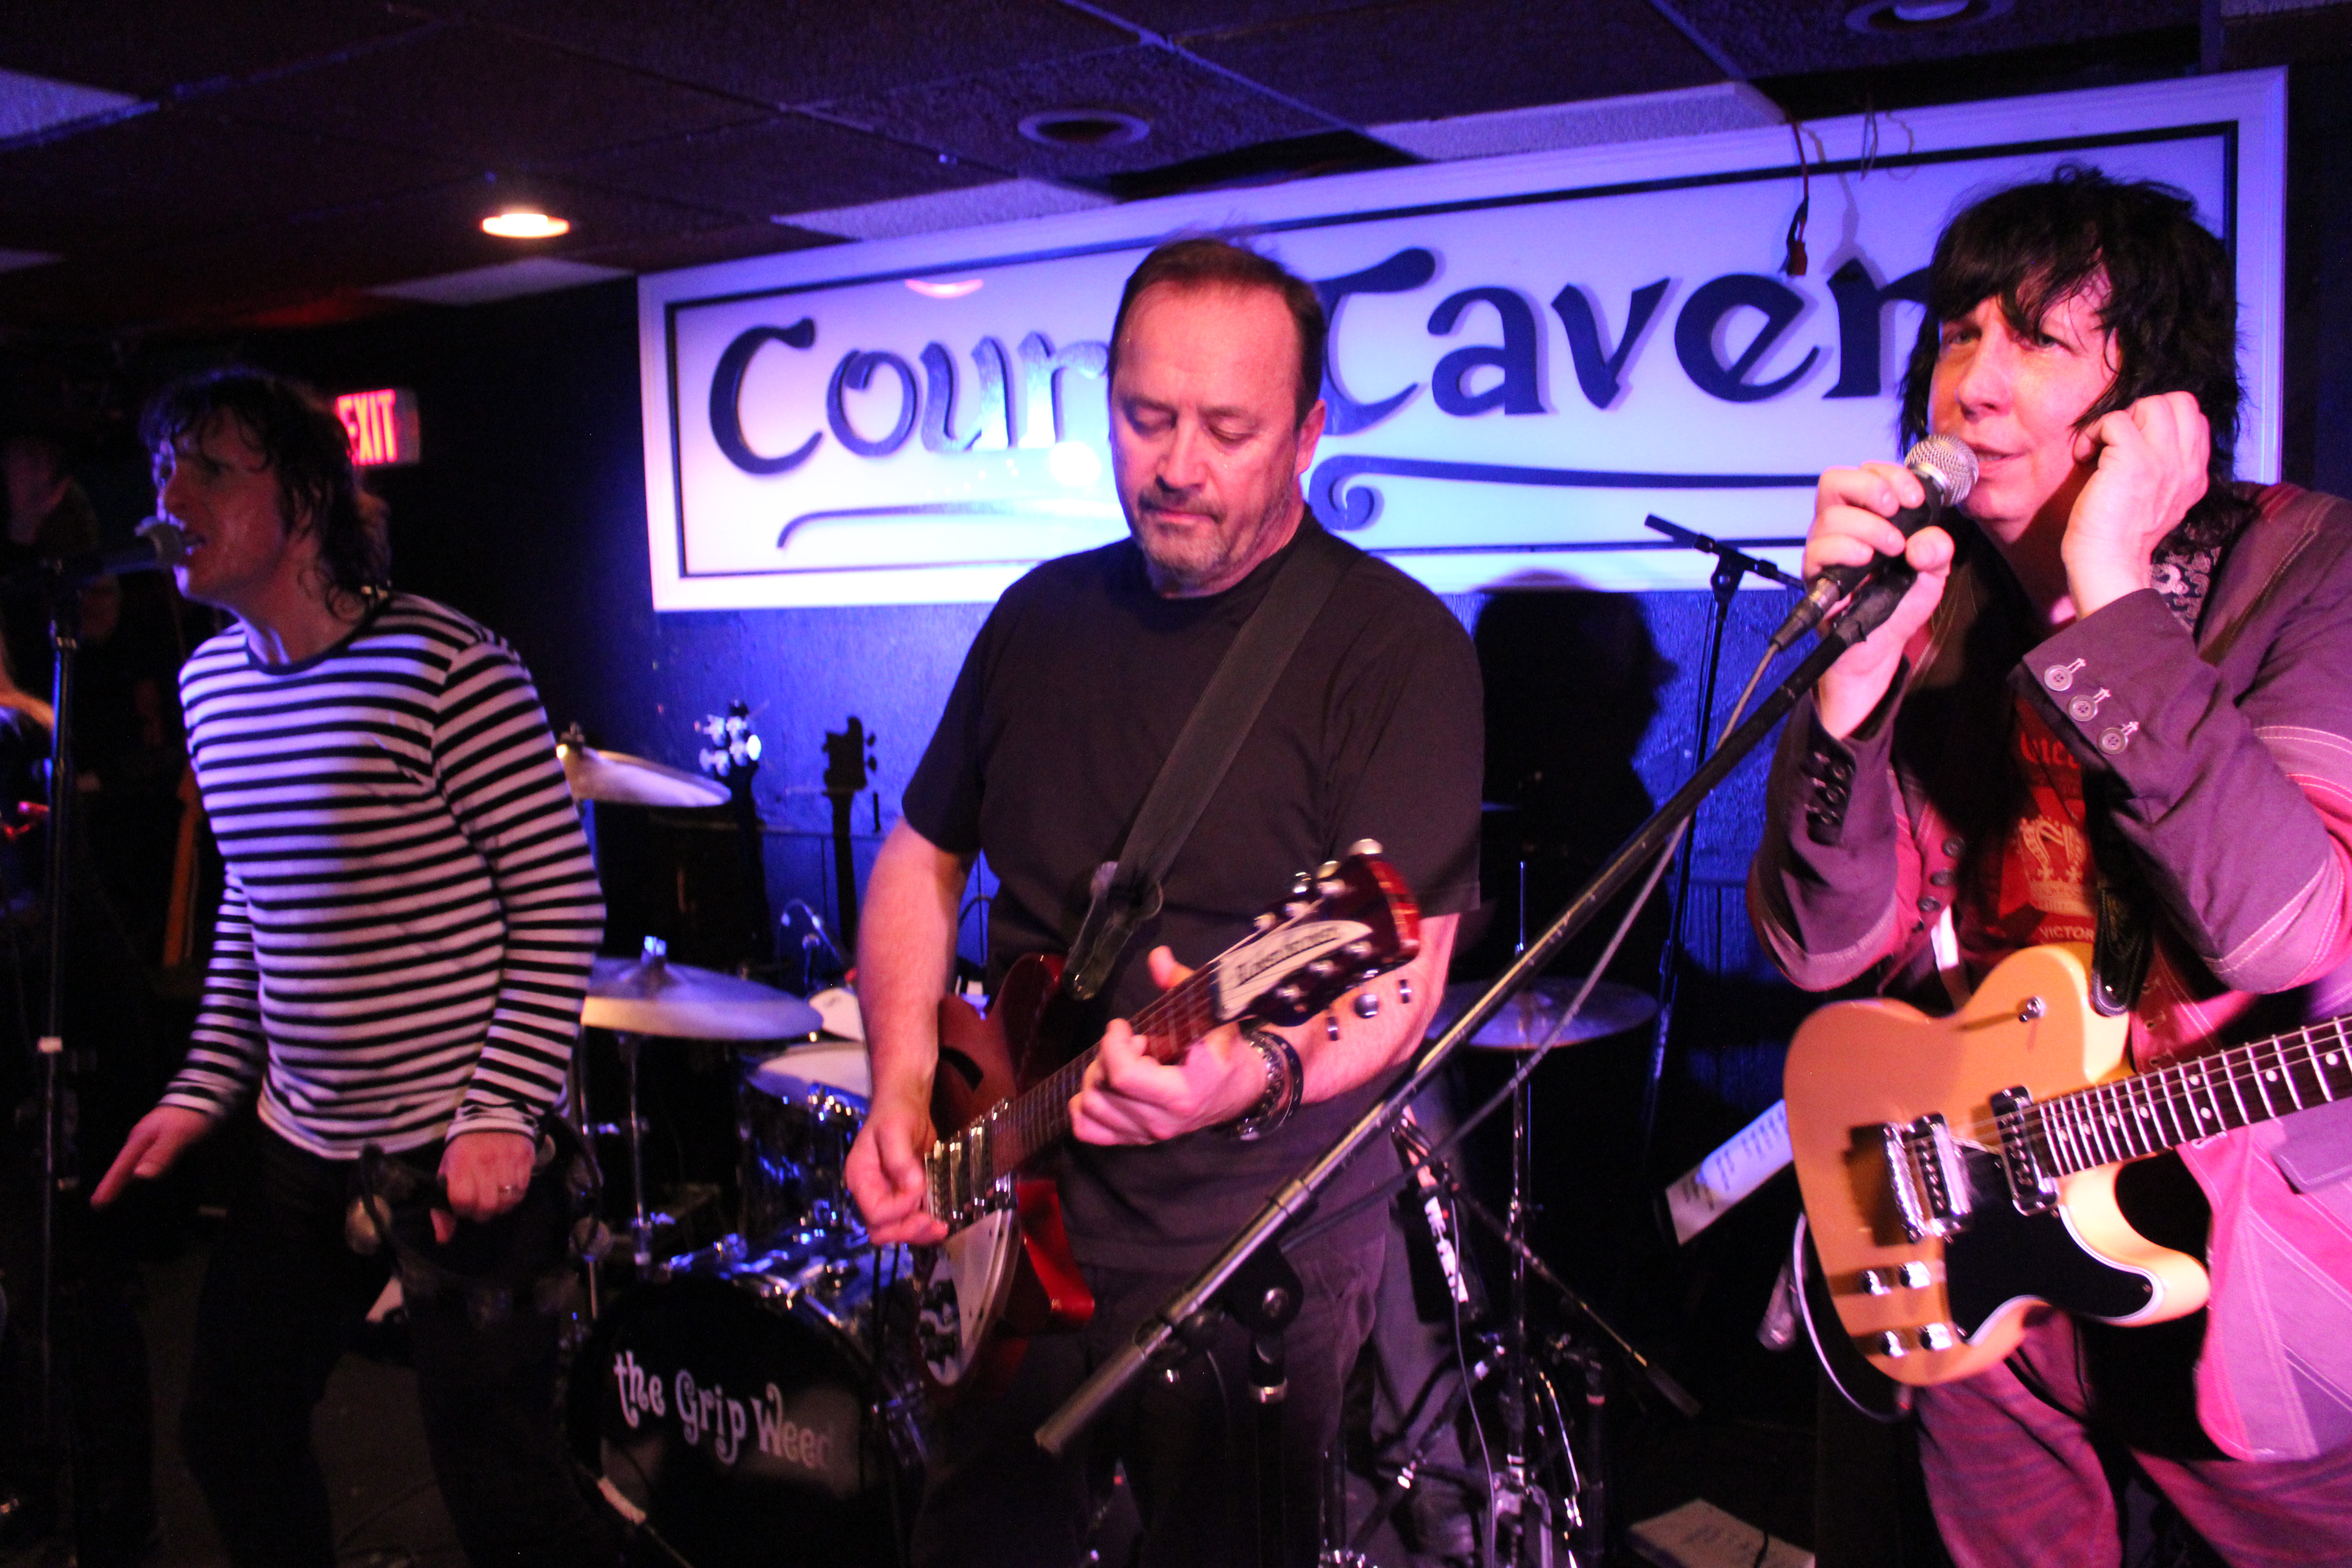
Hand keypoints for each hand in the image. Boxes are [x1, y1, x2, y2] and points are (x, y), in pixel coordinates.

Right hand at [92, 1105, 211, 1206]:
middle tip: (100, 1204)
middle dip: (112, 1185)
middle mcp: (142, 1140)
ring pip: (134, 1163)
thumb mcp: (176, 1135)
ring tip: (117, 1196)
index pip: (121, 1167)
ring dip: (126, 1180)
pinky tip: (142, 1178)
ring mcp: (152, 1139)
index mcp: (140, 1139)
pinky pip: (148, 1160)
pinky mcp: (163, 1140)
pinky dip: (141, 1172)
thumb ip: (159, 1154)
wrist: (204, 1094)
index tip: (97, 1204)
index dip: (109, 1186)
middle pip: (124, 1167)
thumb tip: (140, 1176)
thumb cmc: (189, 1116)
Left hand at [434, 1129, 536, 1243]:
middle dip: (483, 1213)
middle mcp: (485, 1163)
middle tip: (481, 1206)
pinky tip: (508, 1188)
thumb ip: (442, 1207)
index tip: (463, 1205)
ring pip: (508, 1201)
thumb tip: (444, 1239)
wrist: (494, 1115)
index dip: (464, 1209)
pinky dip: (515, 1195)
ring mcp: (507, 1161)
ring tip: (495, 1197)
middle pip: (488, 1206)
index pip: (463, 1201)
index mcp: (460, 1165)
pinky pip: (522, 1190)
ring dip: (501, 1206)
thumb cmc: (465, 1149)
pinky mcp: (525, 1159)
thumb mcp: (446, 1171)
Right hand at [847, 1091, 945, 1244]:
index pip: (876, 1213)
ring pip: (898, 1229)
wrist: (906, 1103)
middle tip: (936, 1225)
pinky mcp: (905, 1194)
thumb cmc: (895, 1113)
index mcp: (861, 1179)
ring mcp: (888, 1195)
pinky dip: (926, 1222)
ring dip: (920, 1232)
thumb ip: (900, 1160)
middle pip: (883, 1229)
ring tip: (942, 1226)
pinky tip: (943, 1218)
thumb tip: (914, 1188)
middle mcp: (871, 1193)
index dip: (900, 1210)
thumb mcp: (894, 1130)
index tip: (919, 1193)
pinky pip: (912, 1218)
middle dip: (909, 1231)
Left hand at [1070, 947, 1267, 1145]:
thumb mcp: (1213, 1015)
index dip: (1113, 1044)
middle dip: (1107, 1056)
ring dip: (1097, 1078)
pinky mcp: (1137, 1141)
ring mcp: (1150, 1135)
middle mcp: (1165, 1119)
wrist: (1239, 1090)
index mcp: (1185, 1090)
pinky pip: (1089, 1131)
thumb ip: (1182, 984)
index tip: (1122, 1026)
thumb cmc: (1223, 1050)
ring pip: (1091, 1108)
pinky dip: (1083, 1109)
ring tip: (1120, 1062)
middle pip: (1103, 1089)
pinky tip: (1102, 1086)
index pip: (1125, 1075)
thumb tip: (1157, 957)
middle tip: (1128, 1042)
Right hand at [1805, 462, 1957, 739]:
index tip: (1915, 498)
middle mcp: (1841, 526)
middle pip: (1835, 481)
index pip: (1866, 473)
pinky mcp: (1815, 575)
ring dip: (1868, 527)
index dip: (1890, 475)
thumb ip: (1938, 551)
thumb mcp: (1932, 575)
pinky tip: (1867, 561)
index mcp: (1868, 515)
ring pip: (1831, 516)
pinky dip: (1845, 549)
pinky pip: (1819, 550)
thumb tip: (1925, 540)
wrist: (1879, 647)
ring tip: (1890, 549)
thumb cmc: (1899, 605)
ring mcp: (1824, 549)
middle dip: (1871, 489)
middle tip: (1896, 510)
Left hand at [2063, 391, 2208, 618]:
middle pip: (2180, 401)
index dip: (2161, 420)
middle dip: (2143, 411)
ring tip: (2101, 448)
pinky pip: (2115, 419)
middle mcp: (2185, 463)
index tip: (2132, 444)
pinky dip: (2093, 432)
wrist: (2108, 562)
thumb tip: (2146, 439)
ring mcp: (2163, 459)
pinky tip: (2084, 456)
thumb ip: (2167, 471)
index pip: (2195, 418)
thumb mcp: (2159, 501)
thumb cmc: (2120, 535)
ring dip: (2119, 419)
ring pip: (2153, 403)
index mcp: (2194, 473)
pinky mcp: (2133, 459)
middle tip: (2118, 442)